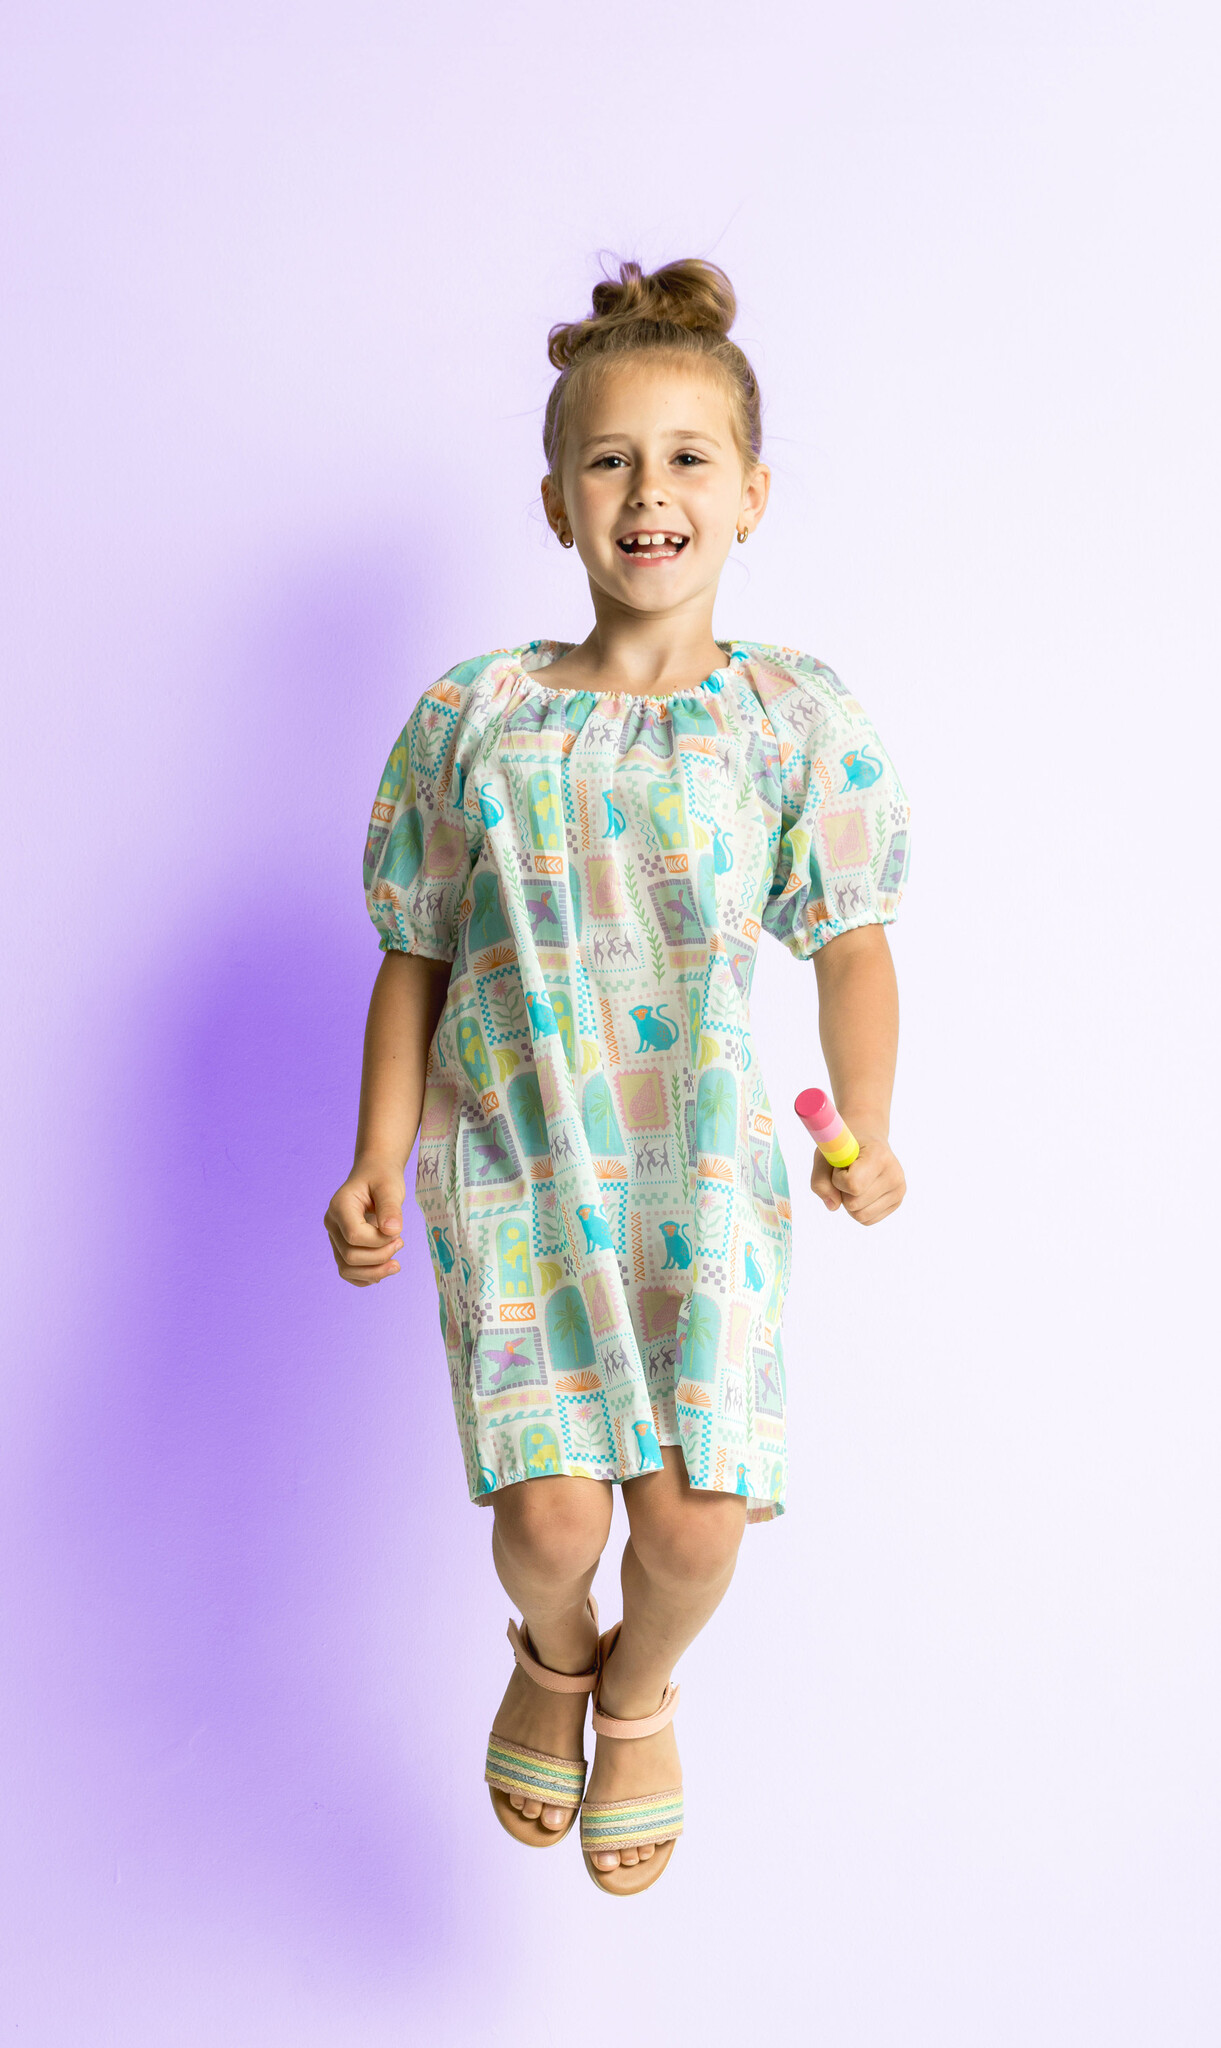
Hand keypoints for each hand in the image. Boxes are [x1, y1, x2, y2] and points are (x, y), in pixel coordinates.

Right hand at [324, 1160, 405, 1283]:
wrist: (375, 1175)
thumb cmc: (382, 1179)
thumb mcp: (391, 1187)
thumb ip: (391, 1207)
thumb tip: (392, 1231)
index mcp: (339, 1206)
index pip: (355, 1236)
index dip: (379, 1241)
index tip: (397, 1232)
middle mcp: (332, 1224)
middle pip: (350, 1256)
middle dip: (380, 1256)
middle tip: (400, 1242)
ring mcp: (334, 1238)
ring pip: (346, 1269)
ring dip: (374, 1272)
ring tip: (395, 1263)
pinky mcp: (341, 1247)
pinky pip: (348, 1272)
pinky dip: (366, 1276)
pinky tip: (384, 1269)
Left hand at [811, 1133, 905, 1225]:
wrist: (866, 1142)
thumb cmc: (844, 1149)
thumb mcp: (824, 1156)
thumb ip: (820, 1181)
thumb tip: (833, 1206)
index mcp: (879, 1155)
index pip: (852, 1184)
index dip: (837, 1180)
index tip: (840, 1166)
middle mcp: (894, 1174)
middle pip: (854, 1204)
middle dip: (842, 1192)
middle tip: (848, 1173)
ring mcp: (899, 1190)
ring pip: (860, 1216)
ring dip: (849, 1202)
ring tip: (855, 1182)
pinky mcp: (897, 1202)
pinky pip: (867, 1220)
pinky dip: (858, 1209)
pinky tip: (862, 1191)